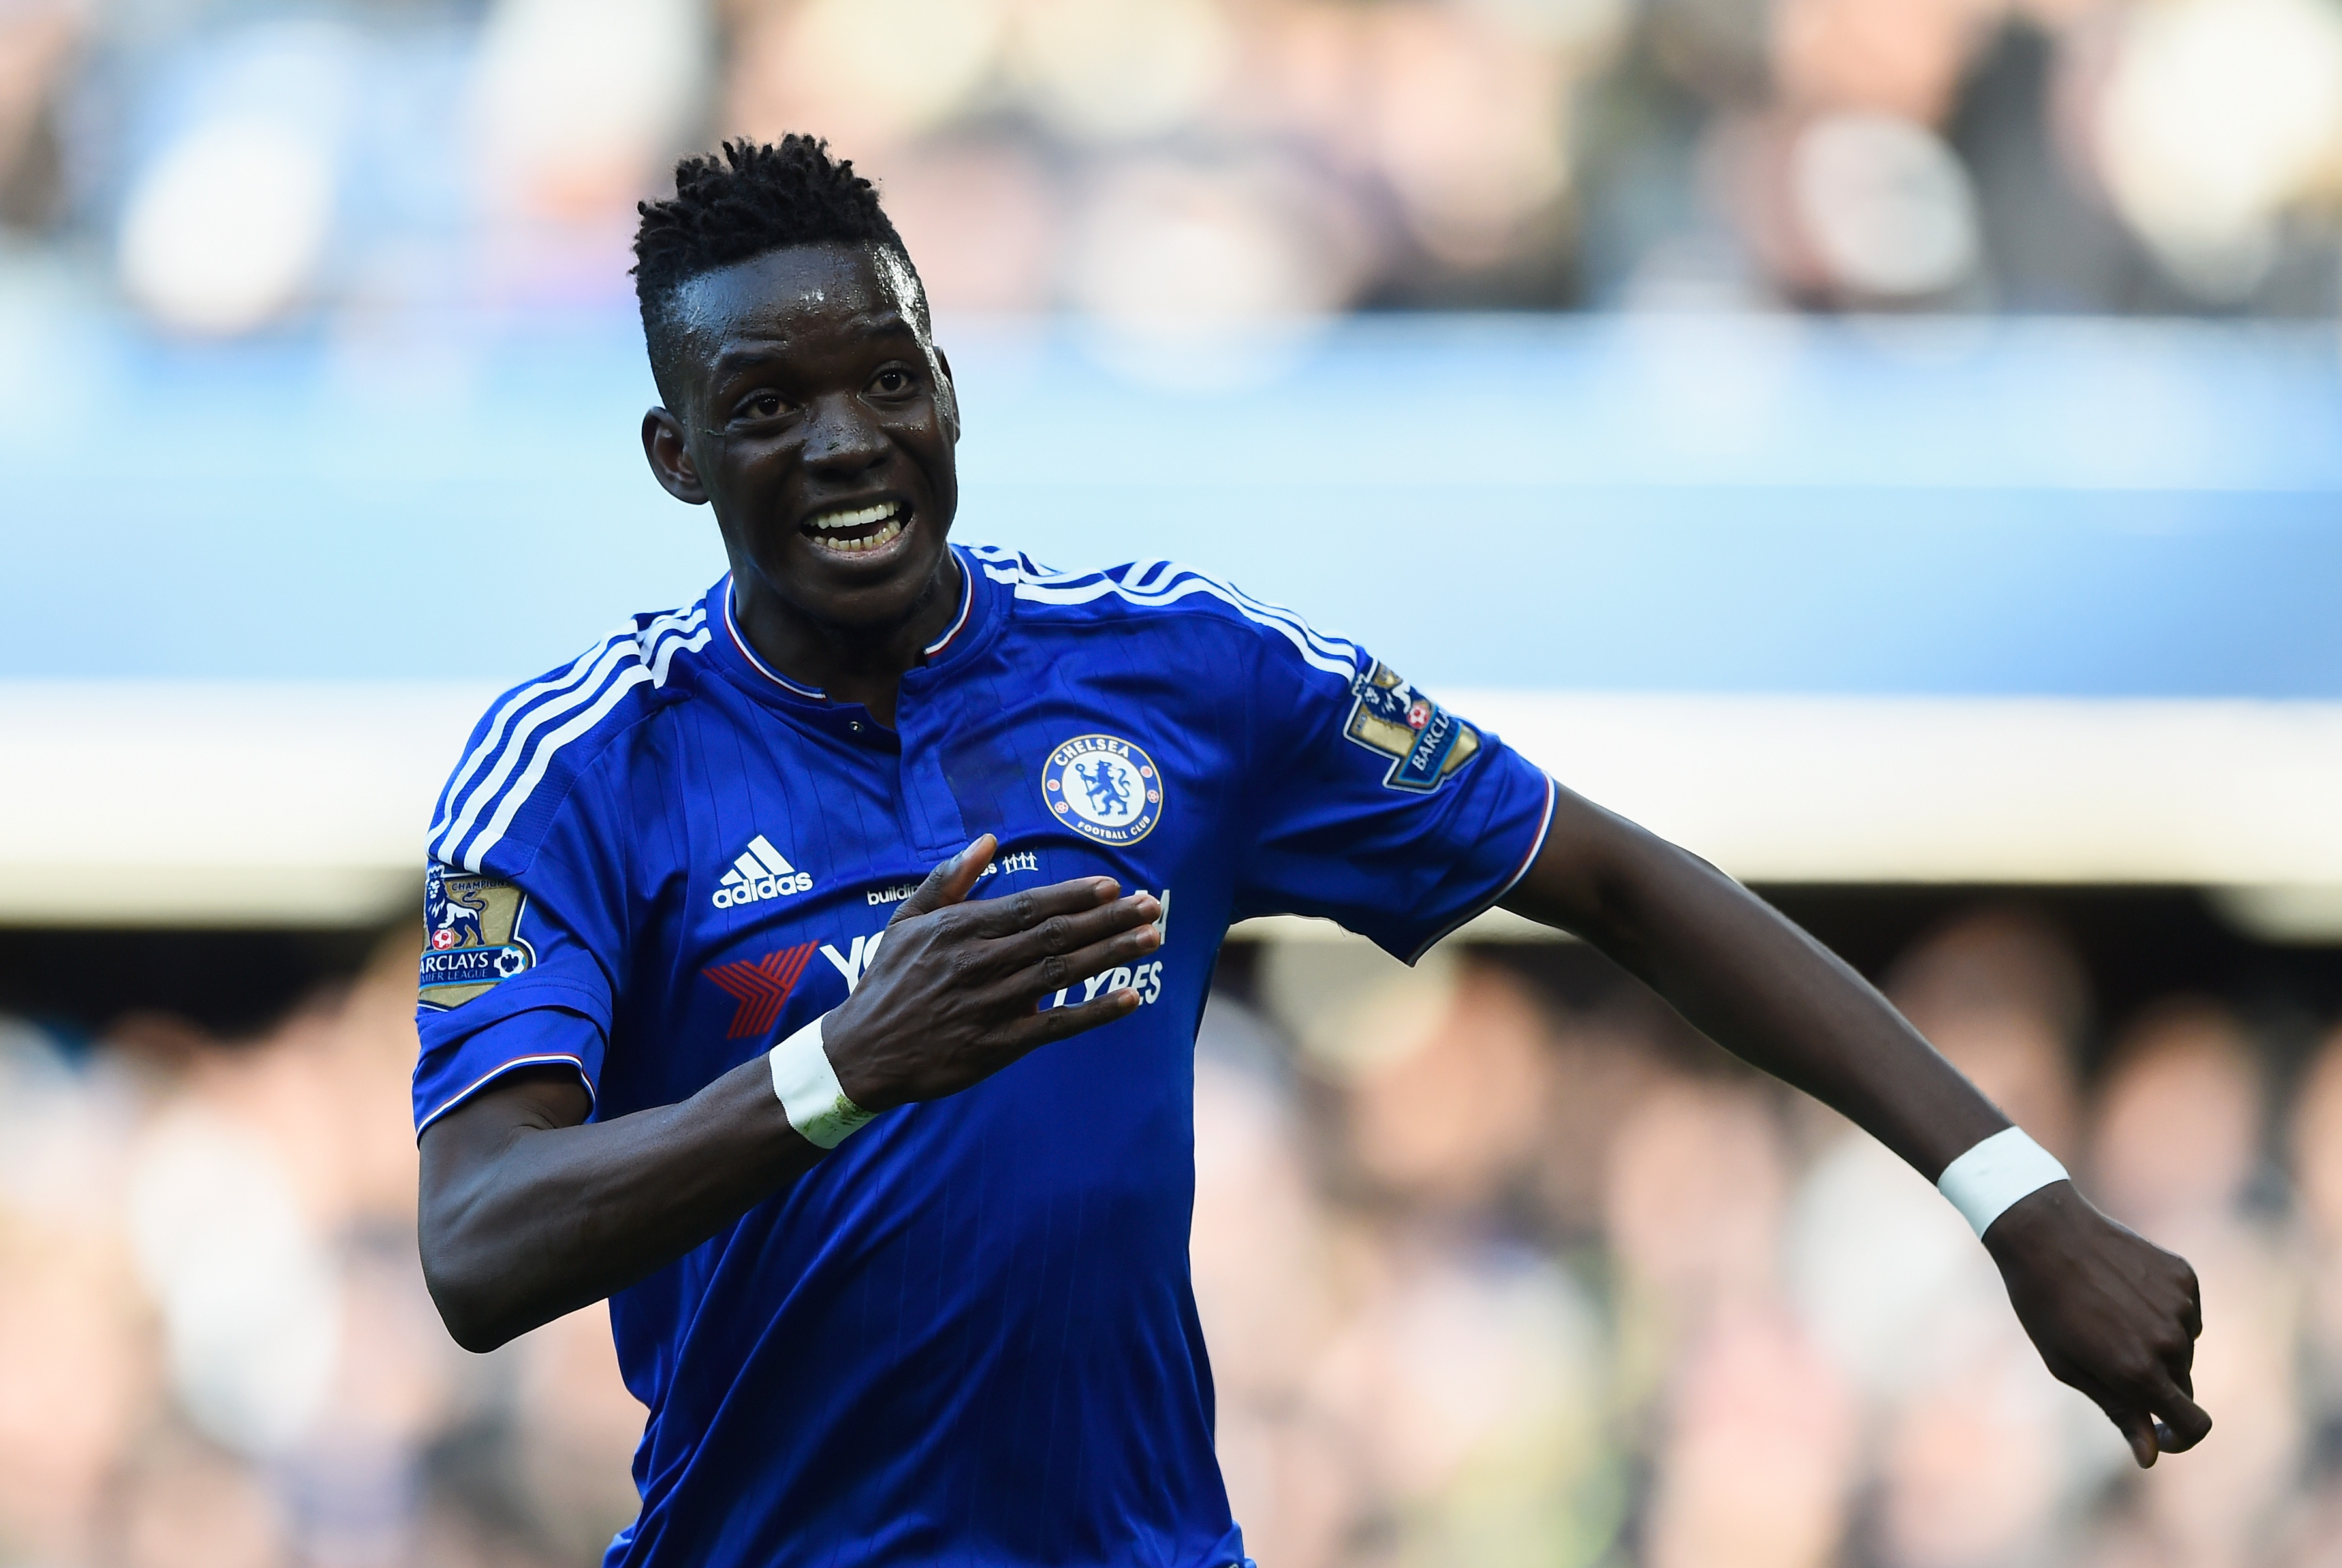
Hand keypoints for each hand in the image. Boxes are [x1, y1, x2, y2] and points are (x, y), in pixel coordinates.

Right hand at [821, 835, 1160, 1110]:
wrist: (861, 1053)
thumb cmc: (888, 981)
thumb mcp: (906, 921)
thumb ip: (948, 880)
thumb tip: (987, 841)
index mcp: (959, 929)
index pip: (1030, 905)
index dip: (1074, 895)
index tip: (1112, 886)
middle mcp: (979, 963)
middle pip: (1056, 935)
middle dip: (1109, 919)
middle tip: (1153, 906)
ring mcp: (990, 1005)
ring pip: (1062, 973)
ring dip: (1112, 955)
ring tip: (1151, 939)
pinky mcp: (998, 1046)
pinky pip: (1057, 1025)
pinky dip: (1096, 1012)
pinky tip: (1131, 1000)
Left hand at [1984, 1181, 2209, 1466]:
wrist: (2044, 1230)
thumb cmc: (2045, 1304)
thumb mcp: (2069, 1366)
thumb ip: (2118, 1411)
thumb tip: (2151, 1455)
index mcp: (2140, 1372)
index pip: (2195, 1426)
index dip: (2181, 1438)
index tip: (2161, 1434)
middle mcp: (2170, 1343)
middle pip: (2183, 1386)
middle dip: (2156, 1385)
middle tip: (2108, 1357)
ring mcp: (2181, 1307)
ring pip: (2184, 1348)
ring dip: (2157, 1345)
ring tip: (2108, 1315)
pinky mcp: (2184, 1276)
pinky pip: (2185, 1312)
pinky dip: (2164, 1311)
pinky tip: (2124, 1291)